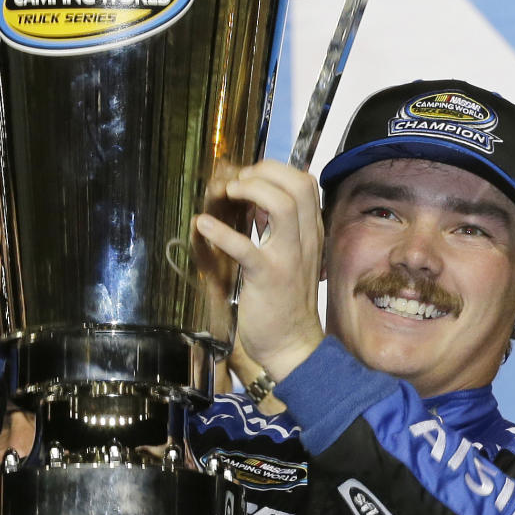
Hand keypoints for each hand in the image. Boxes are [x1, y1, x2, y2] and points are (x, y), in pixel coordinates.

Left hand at [194, 160, 323, 381]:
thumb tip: (256, 201)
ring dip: (251, 190)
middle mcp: (305, 240)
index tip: (249, 178)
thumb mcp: (293, 258)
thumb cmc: (287, 302)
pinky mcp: (267, 277)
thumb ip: (281, 229)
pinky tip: (202, 225)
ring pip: (282, 205)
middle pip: (297, 184)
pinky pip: (246, 248)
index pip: (305, 182)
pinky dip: (221, 232)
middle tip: (236, 184)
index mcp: (311, 233)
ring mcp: (289, 258)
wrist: (292, 345)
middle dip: (263, 173)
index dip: (274, 170)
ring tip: (227, 194)